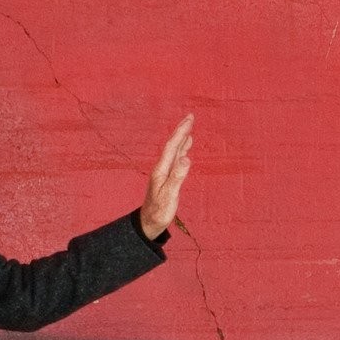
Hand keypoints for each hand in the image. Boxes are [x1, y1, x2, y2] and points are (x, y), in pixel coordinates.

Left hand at [140, 114, 194, 238]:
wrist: (149, 222)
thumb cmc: (160, 210)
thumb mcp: (170, 194)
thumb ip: (178, 176)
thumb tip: (187, 158)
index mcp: (162, 169)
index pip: (172, 146)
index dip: (181, 132)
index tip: (189, 120)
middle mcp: (162, 168)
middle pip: (172, 145)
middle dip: (181, 131)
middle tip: (190, 117)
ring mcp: (164, 173)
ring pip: (174, 151)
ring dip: (181, 139)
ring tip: (188, 129)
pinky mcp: (168, 178)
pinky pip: (176, 160)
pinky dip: (181, 151)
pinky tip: (185, 150)